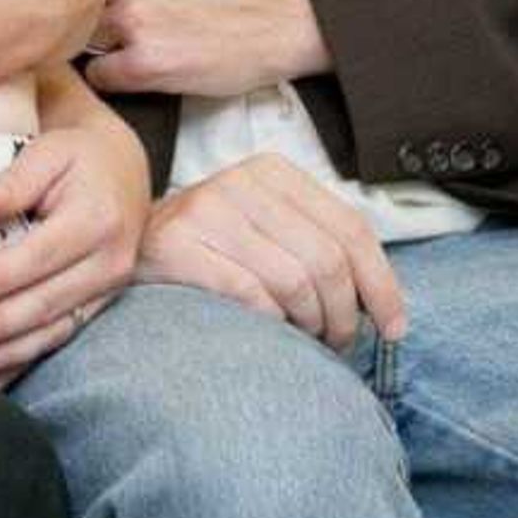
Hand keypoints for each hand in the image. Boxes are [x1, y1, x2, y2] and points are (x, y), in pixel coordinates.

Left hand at [0, 73, 149, 386]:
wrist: (123, 169)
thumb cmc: (76, 157)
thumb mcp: (50, 151)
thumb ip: (16, 179)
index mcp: (96, 218)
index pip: (38, 257)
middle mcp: (111, 259)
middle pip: (46, 302)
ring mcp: (111, 286)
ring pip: (55, 329)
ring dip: (9, 354)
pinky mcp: (103, 302)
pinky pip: (63, 336)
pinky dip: (26, 358)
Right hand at [134, 152, 403, 356]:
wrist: (123, 251)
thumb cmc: (209, 254)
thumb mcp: (267, 232)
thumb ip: (317, 248)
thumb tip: (385, 306)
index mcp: (274, 173)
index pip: (351, 228)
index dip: (382, 284)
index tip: (394, 328)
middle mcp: (241, 181)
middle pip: (327, 259)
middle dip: (344, 315)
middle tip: (337, 344)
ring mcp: (205, 209)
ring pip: (294, 281)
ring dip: (310, 326)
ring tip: (304, 343)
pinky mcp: (175, 245)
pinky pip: (249, 296)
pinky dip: (269, 325)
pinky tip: (267, 335)